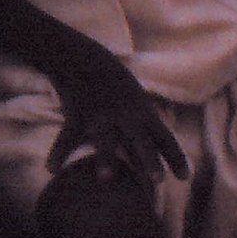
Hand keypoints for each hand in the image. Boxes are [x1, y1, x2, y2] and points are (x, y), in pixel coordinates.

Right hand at [50, 59, 188, 185]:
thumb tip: (158, 145)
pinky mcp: (76, 115)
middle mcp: (124, 116)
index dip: (174, 157)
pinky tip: (52, 169)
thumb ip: (144, 120)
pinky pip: (67, 137)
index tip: (184, 178)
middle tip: (157, 179)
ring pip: (105, 140)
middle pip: (139, 140)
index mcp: (142, 111)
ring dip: (106, 159)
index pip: (163, 136)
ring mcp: (99, 116)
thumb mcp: (135, 96)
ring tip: (106, 179)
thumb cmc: (113, 80)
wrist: (82, 57)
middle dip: (148, 159)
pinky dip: (58, 153)